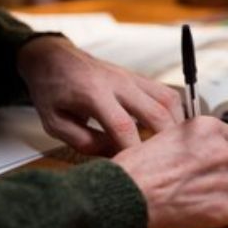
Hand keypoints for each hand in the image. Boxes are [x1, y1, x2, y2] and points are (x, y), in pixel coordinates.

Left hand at [16, 35, 183, 155]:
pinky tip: (169, 130)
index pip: (123, 126)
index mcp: (93, 93)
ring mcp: (132, 77)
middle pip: (156, 113)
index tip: (137, 170)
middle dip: (164, 142)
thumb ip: (84, 142)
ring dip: (176, 126)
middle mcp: (118, 82)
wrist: (53, 58)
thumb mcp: (55, 122)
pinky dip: (174, 113)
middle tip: (165, 163)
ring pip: (169, 100)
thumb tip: (115, 154)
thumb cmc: (52, 89)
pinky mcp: (139, 77)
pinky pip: (166, 94)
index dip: (134, 152)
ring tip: (172, 148)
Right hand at [114, 117, 227, 227]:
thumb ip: (193, 142)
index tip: (212, 163)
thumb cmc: (136, 170)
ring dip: (216, 195)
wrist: (127, 196)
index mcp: (208, 129)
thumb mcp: (165, 138)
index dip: (223, 153)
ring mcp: (225, 180)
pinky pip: (226, 211)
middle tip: (195, 185)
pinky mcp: (223, 207)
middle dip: (220, 175)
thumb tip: (204, 150)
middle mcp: (222, 151)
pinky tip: (190, 212)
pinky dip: (212, 215)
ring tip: (189, 199)